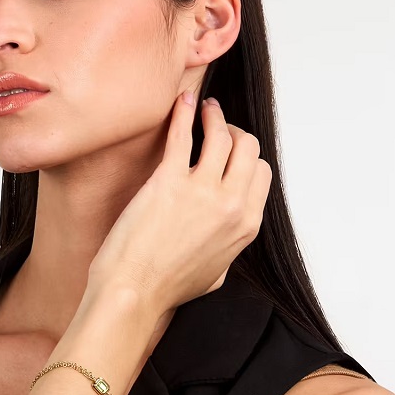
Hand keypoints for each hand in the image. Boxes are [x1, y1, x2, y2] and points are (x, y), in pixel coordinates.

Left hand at [88, 90, 271, 318]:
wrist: (133, 292)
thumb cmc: (167, 287)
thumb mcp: (217, 273)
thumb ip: (230, 248)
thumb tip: (228, 232)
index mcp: (246, 226)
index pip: (261, 173)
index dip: (247, 157)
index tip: (231, 151)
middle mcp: (231, 205)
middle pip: (249, 148)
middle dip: (235, 132)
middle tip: (217, 126)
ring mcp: (202, 191)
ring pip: (223, 135)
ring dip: (215, 114)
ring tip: (203, 107)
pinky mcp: (168, 182)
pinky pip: (183, 134)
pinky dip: (185, 112)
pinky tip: (183, 101)